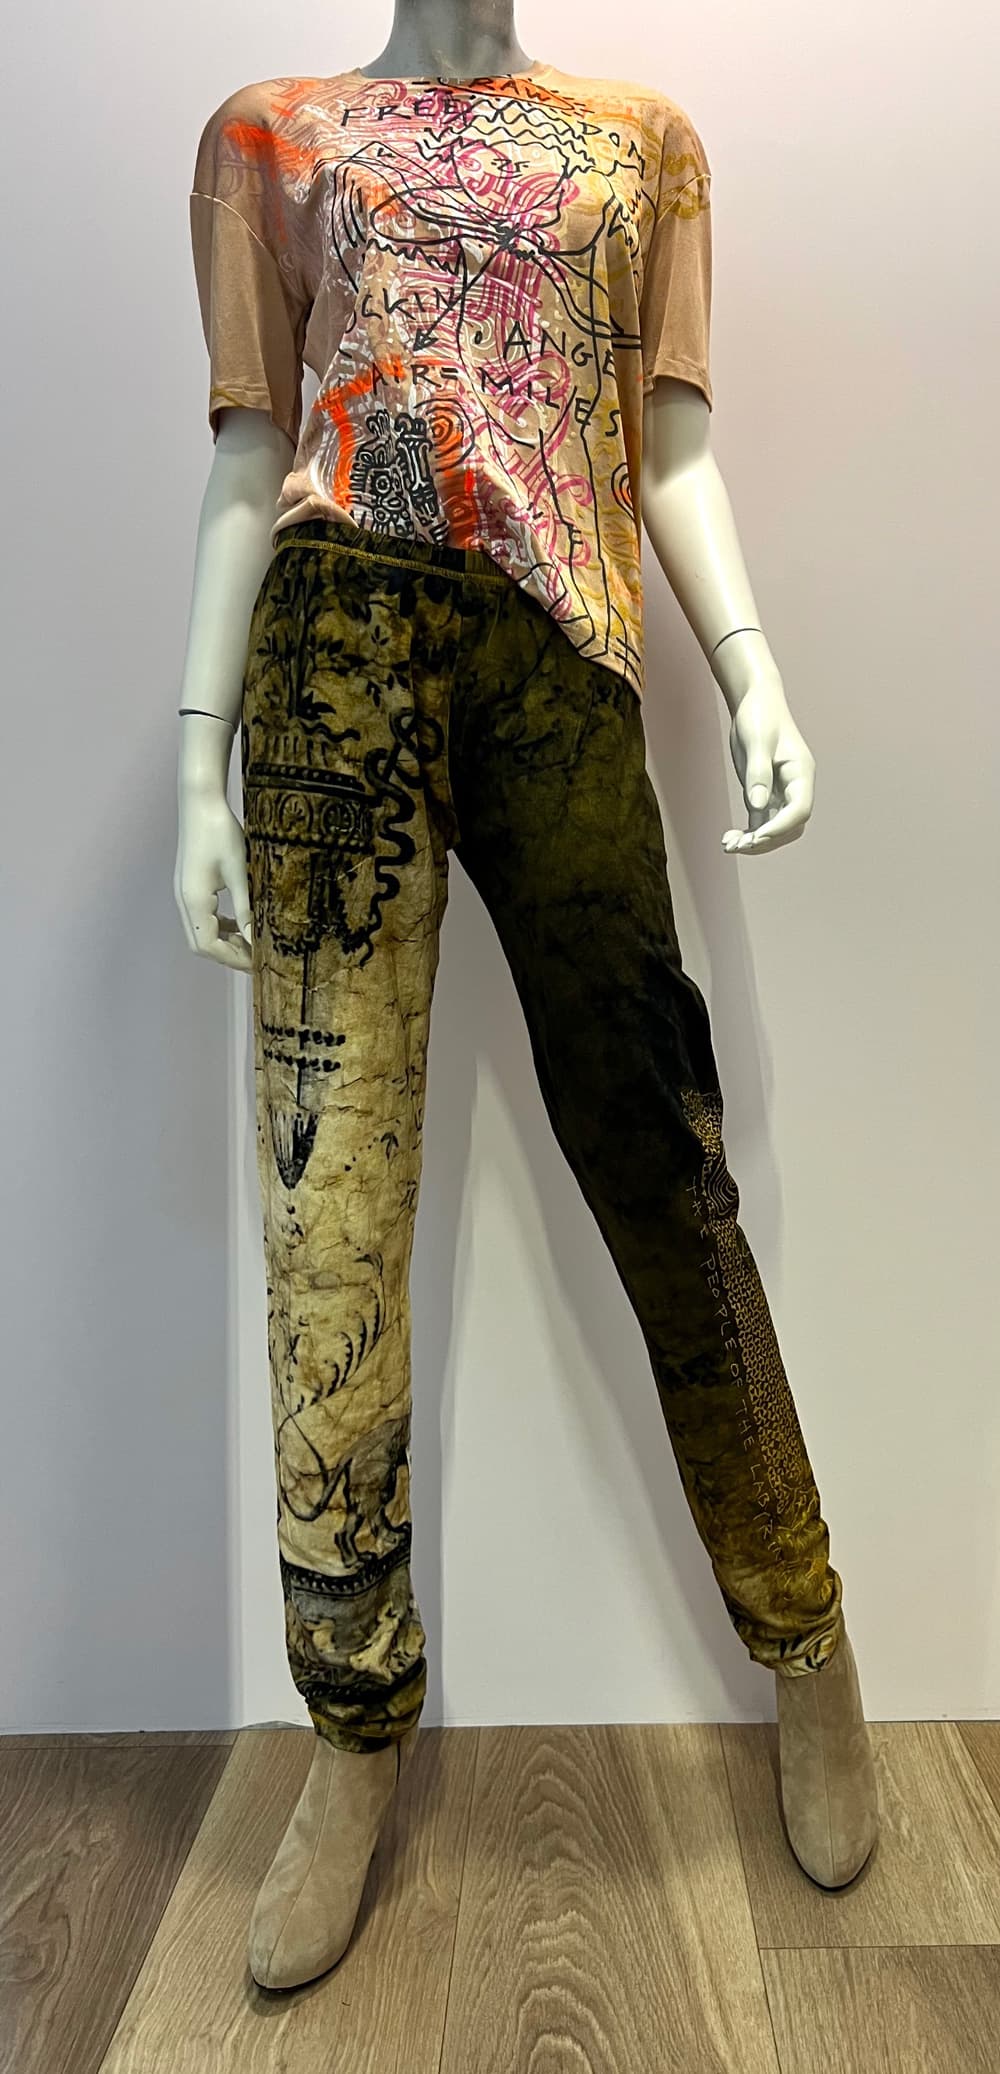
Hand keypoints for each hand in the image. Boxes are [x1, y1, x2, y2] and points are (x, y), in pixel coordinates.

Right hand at [174, 790, 252, 971]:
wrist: (201, 803)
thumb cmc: (221, 833)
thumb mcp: (239, 873)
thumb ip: (246, 908)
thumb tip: (255, 939)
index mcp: (195, 901)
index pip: (209, 946)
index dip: (233, 958)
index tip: (257, 963)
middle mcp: (184, 901)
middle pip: (201, 944)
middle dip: (228, 954)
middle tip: (256, 958)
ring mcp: (184, 893)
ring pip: (200, 932)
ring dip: (223, 941)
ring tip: (250, 943)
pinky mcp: (189, 885)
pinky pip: (202, 916)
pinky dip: (219, 926)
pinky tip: (238, 922)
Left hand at [722, 681, 815, 854]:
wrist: (754, 701)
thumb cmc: (760, 716)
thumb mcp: (757, 742)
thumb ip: (758, 774)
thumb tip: (757, 807)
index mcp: (801, 773)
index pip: (799, 810)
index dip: (780, 827)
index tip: (756, 836)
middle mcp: (795, 787)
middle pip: (790, 826)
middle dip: (767, 840)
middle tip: (738, 846)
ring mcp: (780, 792)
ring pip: (774, 828)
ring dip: (754, 841)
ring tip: (728, 845)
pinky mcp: (764, 794)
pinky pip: (760, 822)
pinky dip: (747, 833)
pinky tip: (729, 838)